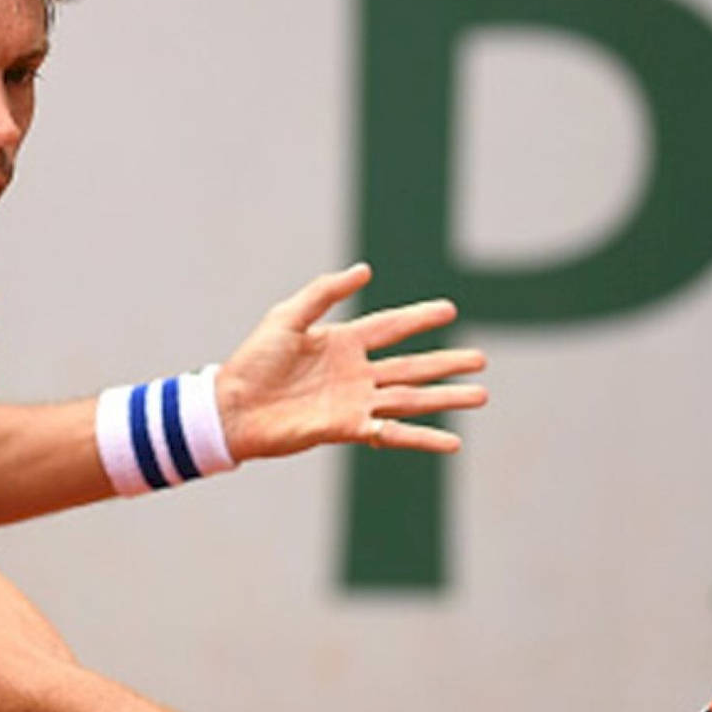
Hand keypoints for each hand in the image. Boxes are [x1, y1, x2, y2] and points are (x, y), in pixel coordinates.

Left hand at [214, 262, 485, 461]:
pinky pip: (392, 432)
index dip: (420, 317)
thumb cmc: (253, 360)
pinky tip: (452, 441)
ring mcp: (354, 401)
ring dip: (446, 398)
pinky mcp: (347, 428)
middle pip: (412, 365)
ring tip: (481, 395)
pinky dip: (422, 438)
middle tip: (482, 359)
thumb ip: (325, 292)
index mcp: (343, 342)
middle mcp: (355, 373)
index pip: (392, 327)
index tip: (451, 310)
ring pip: (411, 398)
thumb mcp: (288, 316)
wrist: (230, 407)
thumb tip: (365, 270)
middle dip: (447, 363)